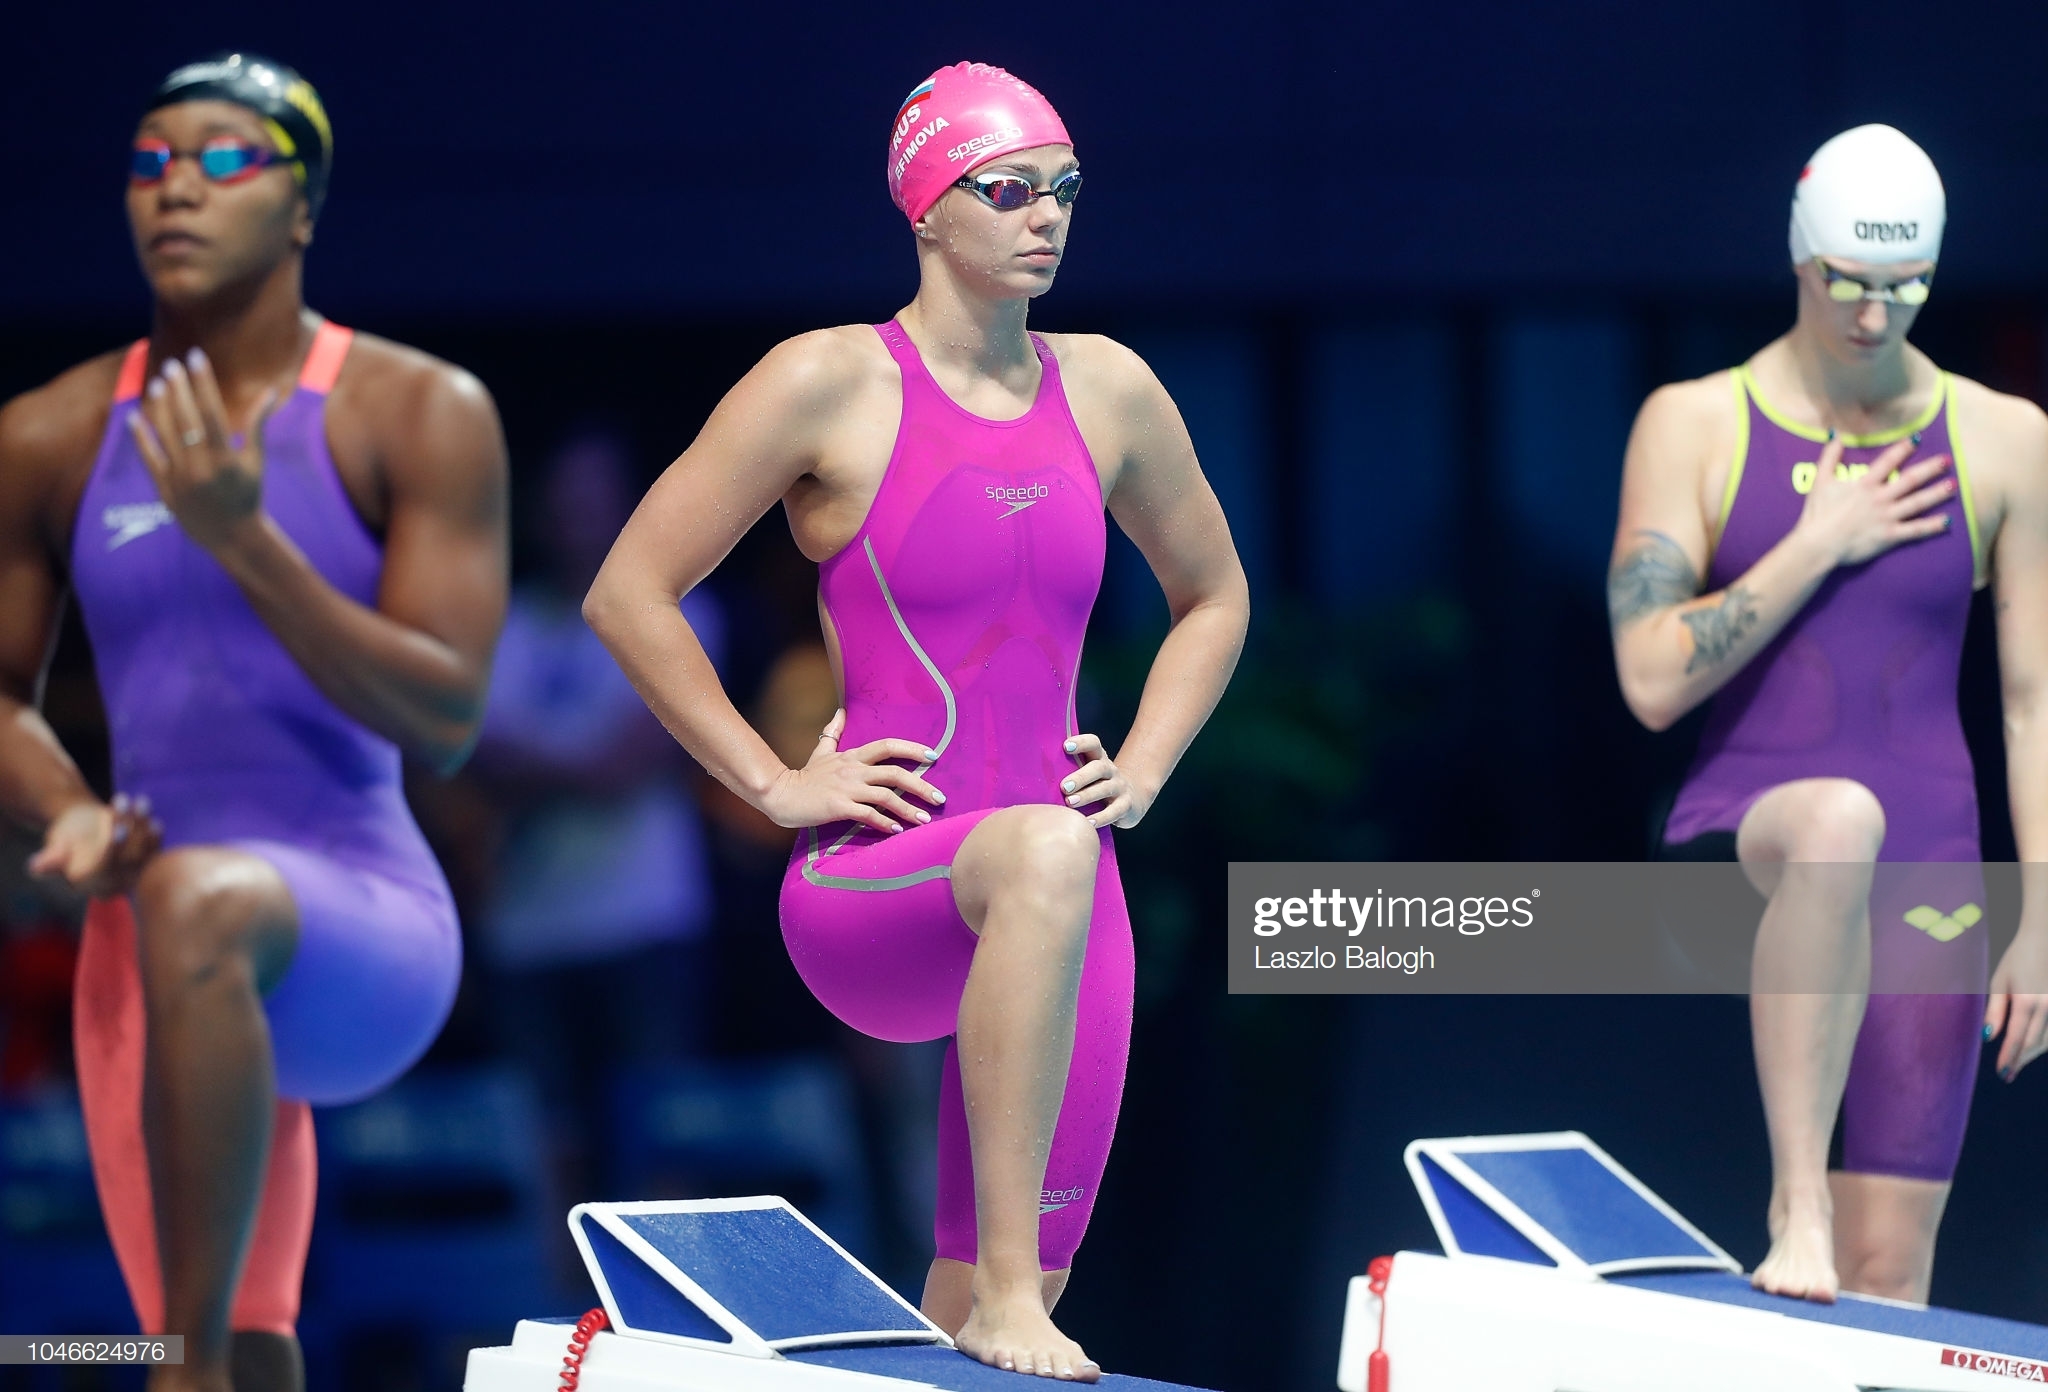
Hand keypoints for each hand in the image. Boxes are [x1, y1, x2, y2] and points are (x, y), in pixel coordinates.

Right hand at [28, 795, 162, 898]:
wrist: (84, 825)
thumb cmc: (66, 836)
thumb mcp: (56, 846)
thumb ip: (50, 859)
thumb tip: (35, 867)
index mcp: (92, 885)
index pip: (107, 868)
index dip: (114, 848)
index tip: (119, 826)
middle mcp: (117, 885)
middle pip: (130, 857)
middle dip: (132, 829)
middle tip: (125, 804)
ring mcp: (136, 873)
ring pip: (144, 849)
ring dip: (143, 823)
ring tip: (138, 800)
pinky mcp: (148, 860)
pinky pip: (154, 844)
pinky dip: (152, 826)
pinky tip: (145, 808)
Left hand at [127, 348, 282, 553]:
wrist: (232, 536)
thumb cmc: (248, 494)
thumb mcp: (256, 460)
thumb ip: (257, 424)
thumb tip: (269, 391)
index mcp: (226, 457)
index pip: (211, 409)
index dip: (203, 381)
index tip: (196, 357)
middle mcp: (201, 466)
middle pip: (185, 417)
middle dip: (179, 388)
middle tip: (173, 364)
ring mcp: (180, 477)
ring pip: (165, 433)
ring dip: (160, 406)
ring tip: (159, 382)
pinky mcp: (165, 488)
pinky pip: (149, 456)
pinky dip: (141, 435)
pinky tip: (136, 415)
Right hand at [760, 709, 946, 833]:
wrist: (780, 795)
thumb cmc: (804, 777)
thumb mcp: (820, 751)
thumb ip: (833, 733)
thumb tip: (841, 711)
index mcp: (852, 756)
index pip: (888, 746)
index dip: (912, 749)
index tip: (933, 756)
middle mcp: (853, 770)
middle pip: (895, 773)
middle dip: (921, 785)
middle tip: (940, 798)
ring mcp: (846, 788)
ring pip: (886, 796)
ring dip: (908, 809)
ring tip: (925, 820)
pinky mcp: (838, 807)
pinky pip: (867, 815)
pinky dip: (885, 823)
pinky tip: (898, 831)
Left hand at [1059, 733, 1151, 829]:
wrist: (1131, 800)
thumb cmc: (1096, 786)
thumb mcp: (1087, 775)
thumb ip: (1068, 771)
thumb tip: (1032, 776)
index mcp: (1099, 758)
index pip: (1094, 743)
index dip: (1081, 742)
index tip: (1065, 746)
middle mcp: (1111, 770)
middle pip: (1099, 767)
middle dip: (1081, 776)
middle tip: (1064, 786)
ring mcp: (1120, 787)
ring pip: (1106, 788)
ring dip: (1087, 795)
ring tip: (1070, 803)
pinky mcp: (1126, 805)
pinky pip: (1114, 811)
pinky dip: (1101, 817)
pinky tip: (1088, 823)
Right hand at [1794, 435, 1953, 568]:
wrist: (1819, 544)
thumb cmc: (1817, 514)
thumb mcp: (1820, 482)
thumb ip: (1829, 457)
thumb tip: (1835, 435)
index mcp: (1865, 485)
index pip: (1888, 462)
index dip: (1903, 449)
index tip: (1917, 439)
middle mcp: (1880, 498)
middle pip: (1911, 480)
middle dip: (1930, 469)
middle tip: (1947, 460)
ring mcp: (1887, 518)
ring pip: (1918, 503)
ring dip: (1937, 493)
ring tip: (1952, 485)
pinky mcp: (1889, 536)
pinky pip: (1915, 530)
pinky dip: (1933, 525)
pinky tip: (1948, 520)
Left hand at [1987, 928, 2047, 1081]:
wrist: (2046, 939)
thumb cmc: (2018, 958)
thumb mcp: (2000, 981)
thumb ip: (1995, 1011)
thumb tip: (1988, 1036)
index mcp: (2027, 1002)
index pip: (2016, 1039)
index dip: (2008, 1058)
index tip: (2001, 1072)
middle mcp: (2047, 1008)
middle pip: (2034, 1044)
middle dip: (2020, 1060)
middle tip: (2007, 1074)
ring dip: (2033, 1054)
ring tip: (2018, 1062)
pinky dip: (2046, 1042)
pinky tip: (2035, 1046)